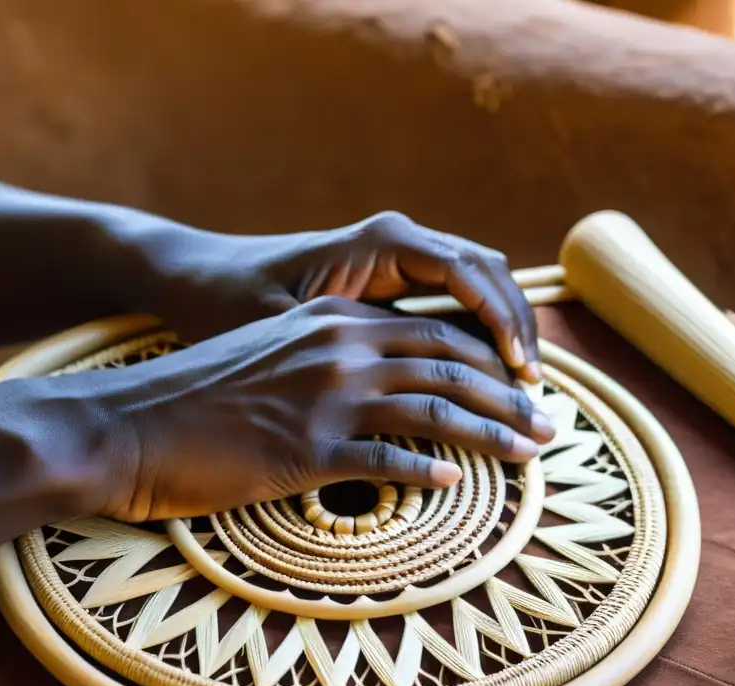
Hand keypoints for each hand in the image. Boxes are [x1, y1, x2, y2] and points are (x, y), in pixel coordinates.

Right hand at [45, 298, 553, 521]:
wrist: (122, 423)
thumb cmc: (190, 395)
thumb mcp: (264, 356)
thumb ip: (320, 358)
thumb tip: (369, 384)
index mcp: (327, 321)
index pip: (430, 329)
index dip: (486, 356)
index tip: (520, 384)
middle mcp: (334, 350)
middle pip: (448, 365)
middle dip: (509, 394)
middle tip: (548, 425)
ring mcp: (321, 399)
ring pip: (434, 410)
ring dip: (492, 433)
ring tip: (531, 454)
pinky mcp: (301, 452)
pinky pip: (384, 462)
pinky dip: (426, 472)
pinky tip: (455, 485)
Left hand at [142, 211, 539, 382]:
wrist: (200, 279)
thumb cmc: (231, 299)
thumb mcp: (283, 324)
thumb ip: (341, 343)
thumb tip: (400, 384)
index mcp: (380, 242)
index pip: (470, 273)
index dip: (503, 321)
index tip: (520, 372)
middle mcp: (397, 242)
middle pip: (489, 275)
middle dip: (519, 328)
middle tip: (534, 393)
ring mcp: (397, 259)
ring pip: (479, 286)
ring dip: (504, 332)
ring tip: (521, 390)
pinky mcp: (391, 282)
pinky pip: (454, 300)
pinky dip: (478, 334)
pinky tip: (485, 377)